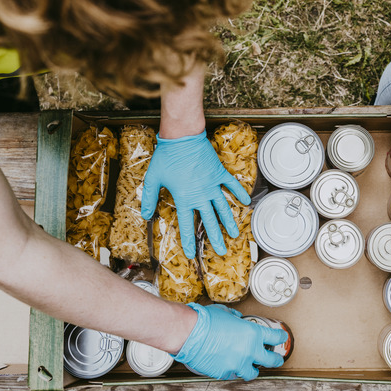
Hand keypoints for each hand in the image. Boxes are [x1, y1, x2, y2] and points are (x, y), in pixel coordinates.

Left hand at [141, 133, 250, 257]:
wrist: (183, 137)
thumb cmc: (166, 156)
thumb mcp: (153, 178)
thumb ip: (149, 197)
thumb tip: (144, 215)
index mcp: (184, 198)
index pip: (187, 225)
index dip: (189, 241)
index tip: (191, 253)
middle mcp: (201, 194)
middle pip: (210, 221)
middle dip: (215, 238)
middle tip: (221, 252)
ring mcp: (212, 184)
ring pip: (223, 207)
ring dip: (229, 222)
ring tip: (234, 235)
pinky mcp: (219, 173)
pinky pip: (232, 186)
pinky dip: (239, 194)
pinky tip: (246, 203)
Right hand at [175, 303, 287, 380]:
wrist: (189, 333)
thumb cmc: (205, 320)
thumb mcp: (226, 313)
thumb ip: (236, 318)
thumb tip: (237, 318)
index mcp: (253, 333)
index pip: (276, 337)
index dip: (281, 337)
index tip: (282, 338)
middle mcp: (249, 351)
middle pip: (272, 360)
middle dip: (276, 360)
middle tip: (276, 360)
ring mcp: (238, 364)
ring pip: (252, 373)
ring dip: (252, 369)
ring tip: (249, 367)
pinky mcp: (225, 373)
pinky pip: (232, 374)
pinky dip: (231, 370)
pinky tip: (226, 365)